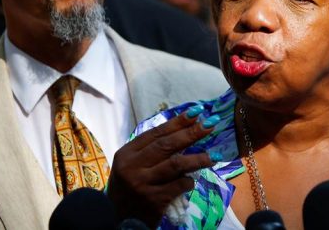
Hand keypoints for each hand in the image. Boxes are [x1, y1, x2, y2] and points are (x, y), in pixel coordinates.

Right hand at [108, 109, 217, 225]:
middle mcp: (133, 167)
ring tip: (213, 156)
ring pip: (176, 165)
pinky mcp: (154, 201)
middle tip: (210, 124)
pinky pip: (179, 186)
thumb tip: (185, 128)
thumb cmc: (128, 185)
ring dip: (198, 159)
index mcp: (127, 154)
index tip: (196, 112)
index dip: (178, 122)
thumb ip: (152, 149)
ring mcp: (143, 184)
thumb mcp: (132, 164)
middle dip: (191, 133)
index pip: (156, 133)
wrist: (116, 217)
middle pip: (167, 145)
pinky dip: (189, 181)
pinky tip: (192, 180)